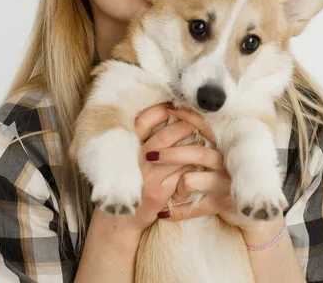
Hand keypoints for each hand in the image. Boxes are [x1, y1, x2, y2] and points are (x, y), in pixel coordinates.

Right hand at [122, 103, 196, 234]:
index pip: (142, 122)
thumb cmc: (130, 179)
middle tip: (196, 122)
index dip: (158, 111)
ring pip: (176, 155)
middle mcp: (135, 161)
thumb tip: (168, 111)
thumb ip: (144, 137)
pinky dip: (192, 166)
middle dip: (184, 126)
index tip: (173, 105)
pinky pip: (181, 174)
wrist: (120, 218)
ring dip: (192, 145)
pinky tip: (199, 162)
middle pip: (165, 137)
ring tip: (202, 139)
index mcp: (127, 147)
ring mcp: (147, 178)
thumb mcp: (130, 156)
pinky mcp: (158, 193)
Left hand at [146, 105, 285, 236]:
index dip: (187, 116)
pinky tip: (164, 212)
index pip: (205, 125)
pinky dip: (176, 211)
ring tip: (164, 190)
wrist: (253, 205)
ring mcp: (224, 183)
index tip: (168, 108)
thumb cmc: (228, 173)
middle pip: (196, 152)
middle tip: (150, 155)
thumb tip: (178, 112)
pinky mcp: (221, 204)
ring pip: (190, 179)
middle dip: (170, 153)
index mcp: (224, 145)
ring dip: (173, 185)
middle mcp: (226, 161)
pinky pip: (192, 208)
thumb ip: (205, 137)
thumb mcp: (221, 152)